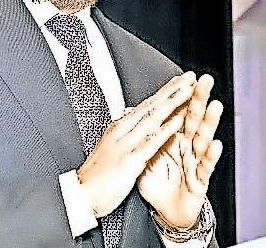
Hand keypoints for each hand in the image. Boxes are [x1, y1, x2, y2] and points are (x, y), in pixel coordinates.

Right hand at [76, 72, 195, 217]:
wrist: (82, 193)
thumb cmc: (97, 173)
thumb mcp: (111, 144)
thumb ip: (124, 130)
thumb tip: (132, 116)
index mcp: (120, 127)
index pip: (147, 105)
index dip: (165, 92)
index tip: (179, 81)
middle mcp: (123, 130)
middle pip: (151, 106)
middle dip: (172, 91)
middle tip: (188, 78)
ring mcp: (126, 144)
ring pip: (152, 118)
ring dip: (172, 103)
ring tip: (188, 92)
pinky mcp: (130, 160)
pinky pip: (151, 143)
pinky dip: (165, 131)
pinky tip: (177, 122)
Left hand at [137, 74, 222, 227]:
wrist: (164, 211)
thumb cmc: (157, 182)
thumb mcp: (144, 154)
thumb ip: (142, 132)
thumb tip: (130, 111)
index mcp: (172, 138)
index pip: (177, 111)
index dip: (180, 95)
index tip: (185, 77)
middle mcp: (185, 146)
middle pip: (192, 119)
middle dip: (198, 99)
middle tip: (204, 81)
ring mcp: (194, 161)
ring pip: (202, 139)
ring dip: (208, 121)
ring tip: (214, 106)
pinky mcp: (199, 180)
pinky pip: (205, 167)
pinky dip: (210, 155)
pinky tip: (214, 144)